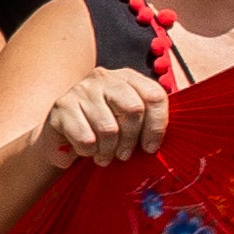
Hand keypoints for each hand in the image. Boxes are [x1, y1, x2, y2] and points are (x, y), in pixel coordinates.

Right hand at [39, 66, 172, 169]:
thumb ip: (147, 120)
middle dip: (131, 139)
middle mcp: (104, 77)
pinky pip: (86, 139)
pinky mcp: (61, 107)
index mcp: (126, 77)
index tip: (151, 147)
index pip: (154, 95)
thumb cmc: (100, 130)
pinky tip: (85, 150)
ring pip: (109, 128)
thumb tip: (174, 138)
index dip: (157, 125)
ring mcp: (81, 90)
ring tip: (104, 156)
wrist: (59, 137)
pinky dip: (88, 152)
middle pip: (133, 109)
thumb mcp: (126, 121)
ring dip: (108, 151)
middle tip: (125, 155)